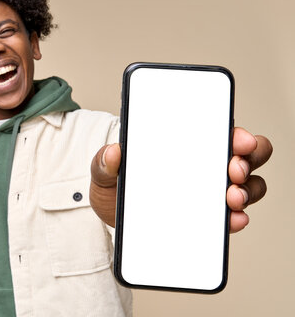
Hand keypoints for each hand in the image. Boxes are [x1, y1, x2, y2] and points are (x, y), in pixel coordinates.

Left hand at [89, 128, 272, 231]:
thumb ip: (103, 161)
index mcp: (184, 144)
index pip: (222, 131)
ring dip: (247, 190)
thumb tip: (113, 151)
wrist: (111, 218)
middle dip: (247, 160)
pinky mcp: (208, 218)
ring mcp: (209, 191)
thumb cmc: (113, 185)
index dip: (237, 133)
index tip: (238, 140)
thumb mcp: (103, 171)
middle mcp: (205, 164)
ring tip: (231, 197)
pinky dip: (236, 218)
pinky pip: (232, 217)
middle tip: (232, 170)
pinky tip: (233, 220)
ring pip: (248, 185)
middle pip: (246, 155)